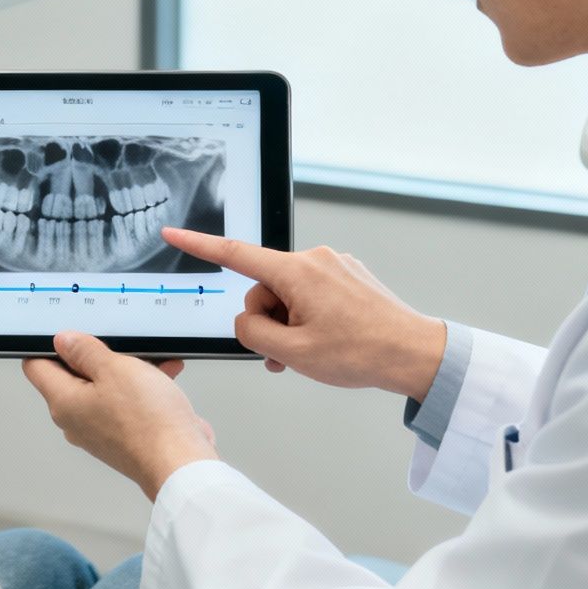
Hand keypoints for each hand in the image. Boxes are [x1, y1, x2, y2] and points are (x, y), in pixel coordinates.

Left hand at [23, 332, 218, 499]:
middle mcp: (76, 422)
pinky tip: (164, 380)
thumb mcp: (115, 368)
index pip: (36, 366)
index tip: (72, 335)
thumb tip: (64, 341)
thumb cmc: (148, 422)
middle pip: (73, 377)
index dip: (50, 345)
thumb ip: (85, 351)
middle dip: (98, 357)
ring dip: (127, 372)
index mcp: (64, 403)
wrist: (181, 463)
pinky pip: (125, 406)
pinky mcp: (122, 440)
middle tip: (120, 349)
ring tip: (152, 363)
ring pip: (105, 390)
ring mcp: (99, 433)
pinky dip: (142, 391)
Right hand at [162, 227, 447, 398]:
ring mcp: (335, 265)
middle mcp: (316, 259)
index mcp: (297, 272)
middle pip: (264, 287)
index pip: (235, 254)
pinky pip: (312, 293)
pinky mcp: (348, 275)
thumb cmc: (361, 353)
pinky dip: (309, 318)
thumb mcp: (293, 354)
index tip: (173, 234)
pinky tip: (328, 341)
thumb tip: (247, 322)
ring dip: (291, 324)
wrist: (414, 353)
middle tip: (291, 353)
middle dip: (269, 321)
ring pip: (288, 294)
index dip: (198, 245)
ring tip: (313, 353)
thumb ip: (253, 334)